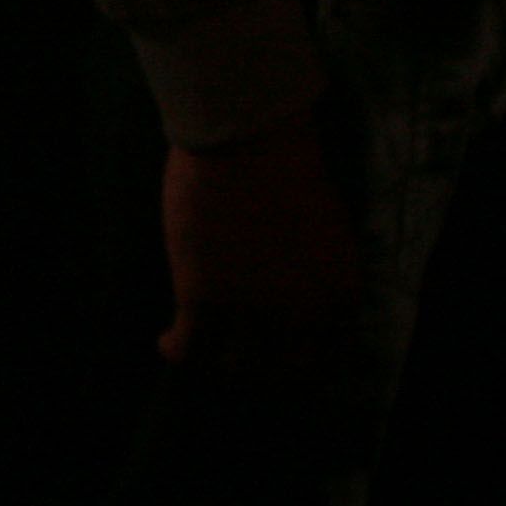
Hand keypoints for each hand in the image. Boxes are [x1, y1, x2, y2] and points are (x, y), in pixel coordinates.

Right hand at [160, 120, 356, 379]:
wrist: (250, 135)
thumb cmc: (287, 161)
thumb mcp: (322, 227)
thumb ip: (311, 269)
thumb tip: (287, 288)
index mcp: (340, 292)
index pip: (329, 352)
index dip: (302, 357)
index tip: (282, 356)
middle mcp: (304, 314)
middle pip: (283, 370)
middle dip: (262, 370)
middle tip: (243, 361)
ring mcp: (254, 311)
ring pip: (233, 365)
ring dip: (217, 361)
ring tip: (202, 352)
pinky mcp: (204, 299)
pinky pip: (189, 346)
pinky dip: (176, 349)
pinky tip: (166, 343)